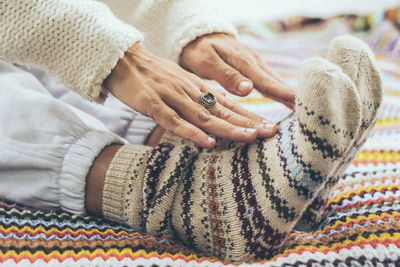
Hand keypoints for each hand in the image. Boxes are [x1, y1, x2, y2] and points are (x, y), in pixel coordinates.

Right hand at [105, 43, 277, 148]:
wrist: (124, 60)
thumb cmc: (154, 76)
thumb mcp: (182, 84)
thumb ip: (199, 98)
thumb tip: (219, 113)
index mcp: (198, 89)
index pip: (228, 105)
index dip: (249, 116)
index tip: (269, 127)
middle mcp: (190, 92)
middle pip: (223, 111)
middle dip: (247, 122)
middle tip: (270, 133)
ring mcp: (172, 98)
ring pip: (204, 116)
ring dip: (227, 128)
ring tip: (248, 138)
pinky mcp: (154, 104)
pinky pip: (174, 121)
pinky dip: (191, 133)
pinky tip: (207, 142)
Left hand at [180, 33, 295, 108]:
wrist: (199, 35)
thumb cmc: (199, 50)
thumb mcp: (206, 62)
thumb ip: (226, 76)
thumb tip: (248, 90)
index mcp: (242, 62)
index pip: (266, 81)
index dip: (282, 93)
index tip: (298, 103)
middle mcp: (253, 62)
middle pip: (275, 82)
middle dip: (291, 95)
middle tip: (309, 110)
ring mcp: (254, 64)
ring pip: (274, 80)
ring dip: (288, 93)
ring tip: (303, 108)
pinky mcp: (252, 67)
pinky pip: (269, 79)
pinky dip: (279, 89)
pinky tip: (288, 98)